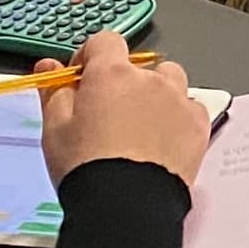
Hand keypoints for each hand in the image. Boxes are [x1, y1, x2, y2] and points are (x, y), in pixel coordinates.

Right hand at [41, 31, 209, 185]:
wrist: (125, 206)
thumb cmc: (88, 169)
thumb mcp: (55, 129)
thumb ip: (55, 90)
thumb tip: (50, 65)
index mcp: (112, 74)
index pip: (105, 41)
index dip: (92, 56)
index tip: (85, 76)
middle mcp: (150, 80)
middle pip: (137, 67)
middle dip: (123, 83)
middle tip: (107, 114)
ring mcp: (179, 101)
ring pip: (169, 82)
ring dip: (154, 95)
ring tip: (136, 127)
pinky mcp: (198, 125)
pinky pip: (190, 108)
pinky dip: (177, 118)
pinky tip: (159, 141)